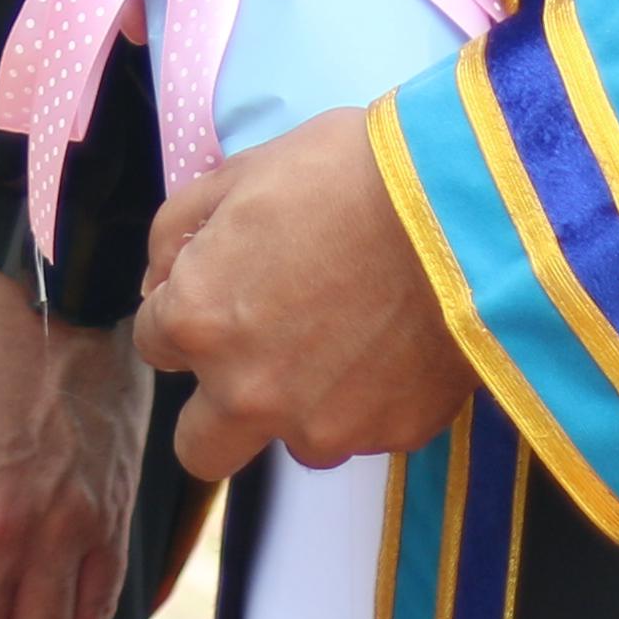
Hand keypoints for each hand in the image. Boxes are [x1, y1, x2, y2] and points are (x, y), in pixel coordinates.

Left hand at [130, 106, 475, 479]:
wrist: (464, 209)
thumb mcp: (242, 172)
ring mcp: (323, 424)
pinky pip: (366, 429)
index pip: (154, 342)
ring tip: (349, 334)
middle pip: (200, 446)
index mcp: (198, 321)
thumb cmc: (347, 175)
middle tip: (258, 353)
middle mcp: (248, 392)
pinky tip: (397, 339)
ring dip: (302, 402)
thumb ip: (179, 229)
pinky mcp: (392, 435)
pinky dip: (372, 397)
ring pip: (292, 440)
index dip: (183, 308)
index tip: (220, 287)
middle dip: (216, 406)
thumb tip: (162, 275)